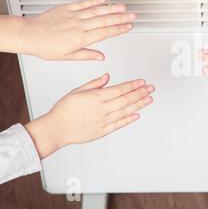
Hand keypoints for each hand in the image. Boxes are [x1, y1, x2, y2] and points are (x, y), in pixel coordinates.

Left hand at [22, 0, 135, 59]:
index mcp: (81, 38)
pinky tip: (102, 0)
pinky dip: (94, 1)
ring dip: (112, 8)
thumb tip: (100, 57)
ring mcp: (73, 16)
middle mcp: (79, 25)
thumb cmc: (46, 47)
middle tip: (133, 15)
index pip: (105, 33)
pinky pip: (83, 4)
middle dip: (121, 17)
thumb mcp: (68, 57)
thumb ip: (86, 55)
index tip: (129, 27)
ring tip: (123, 7)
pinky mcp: (66, 8)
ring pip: (96, 11)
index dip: (119, 29)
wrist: (29, 35)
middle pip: (105, 20)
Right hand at [25, 74, 153, 157]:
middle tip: (151, 89)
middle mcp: (101, 110)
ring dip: (139, 105)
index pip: (119, 89)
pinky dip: (129, 120)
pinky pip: (119, 125)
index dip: (133, 85)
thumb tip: (107, 77)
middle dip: (140, 93)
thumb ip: (94, 84)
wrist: (56, 129)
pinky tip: (137, 115)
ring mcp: (102, 121)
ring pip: (125, 112)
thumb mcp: (77, 91)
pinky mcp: (102, 131)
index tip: (142, 82)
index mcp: (95, 98)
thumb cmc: (64, 110)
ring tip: (149, 99)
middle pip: (125, 100)